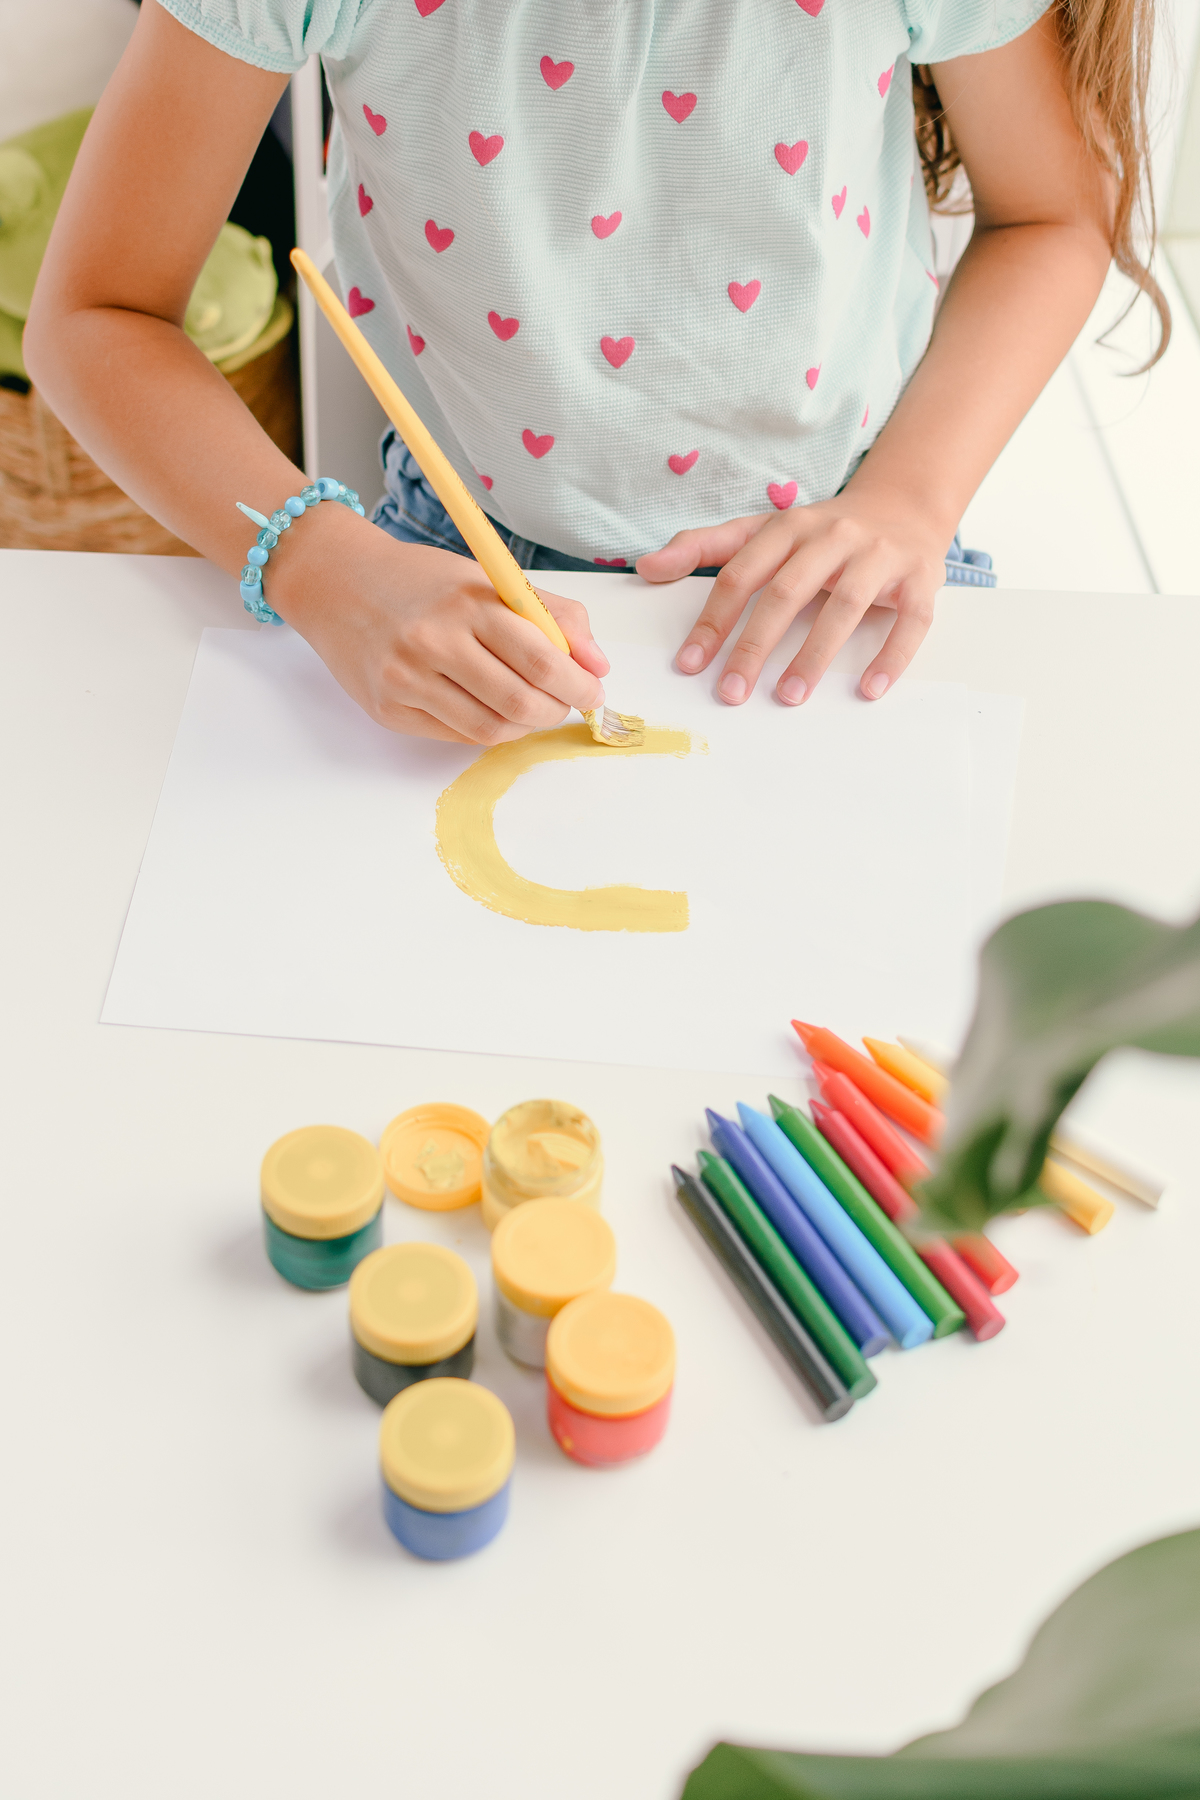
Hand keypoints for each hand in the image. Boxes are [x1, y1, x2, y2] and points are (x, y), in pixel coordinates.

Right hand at [269, 505, 608, 742]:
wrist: (335, 582)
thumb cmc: (421, 581)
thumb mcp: (489, 579)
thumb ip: (552, 615)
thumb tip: (597, 665)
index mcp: (468, 603)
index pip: (542, 660)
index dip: (578, 685)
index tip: (594, 690)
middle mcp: (434, 642)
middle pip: (520, 701)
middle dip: (558, 710)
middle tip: (568, 704)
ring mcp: (406, 679)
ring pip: (491, 728)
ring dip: (526, 726)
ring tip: (533, 708)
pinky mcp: (389, 709)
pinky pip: (457, 735)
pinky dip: (490, 729)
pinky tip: (495, 710)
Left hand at [637, 486, 949, 704]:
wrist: (905, 504)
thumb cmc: (823, 531)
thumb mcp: (764, 530)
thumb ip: (706, 547)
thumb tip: (647, 568)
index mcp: (790, 527)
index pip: (742, 574)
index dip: (713, 620)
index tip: (691, 663)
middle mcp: (833, 536)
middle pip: (787, 592)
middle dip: (754, 645)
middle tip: (731, 692)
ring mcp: (879, 556)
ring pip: (845, 605)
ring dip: (815, 654)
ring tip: (789, 697)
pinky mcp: (921, 578)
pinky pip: (910, 620)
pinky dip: (892, 656)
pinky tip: (869, 689)